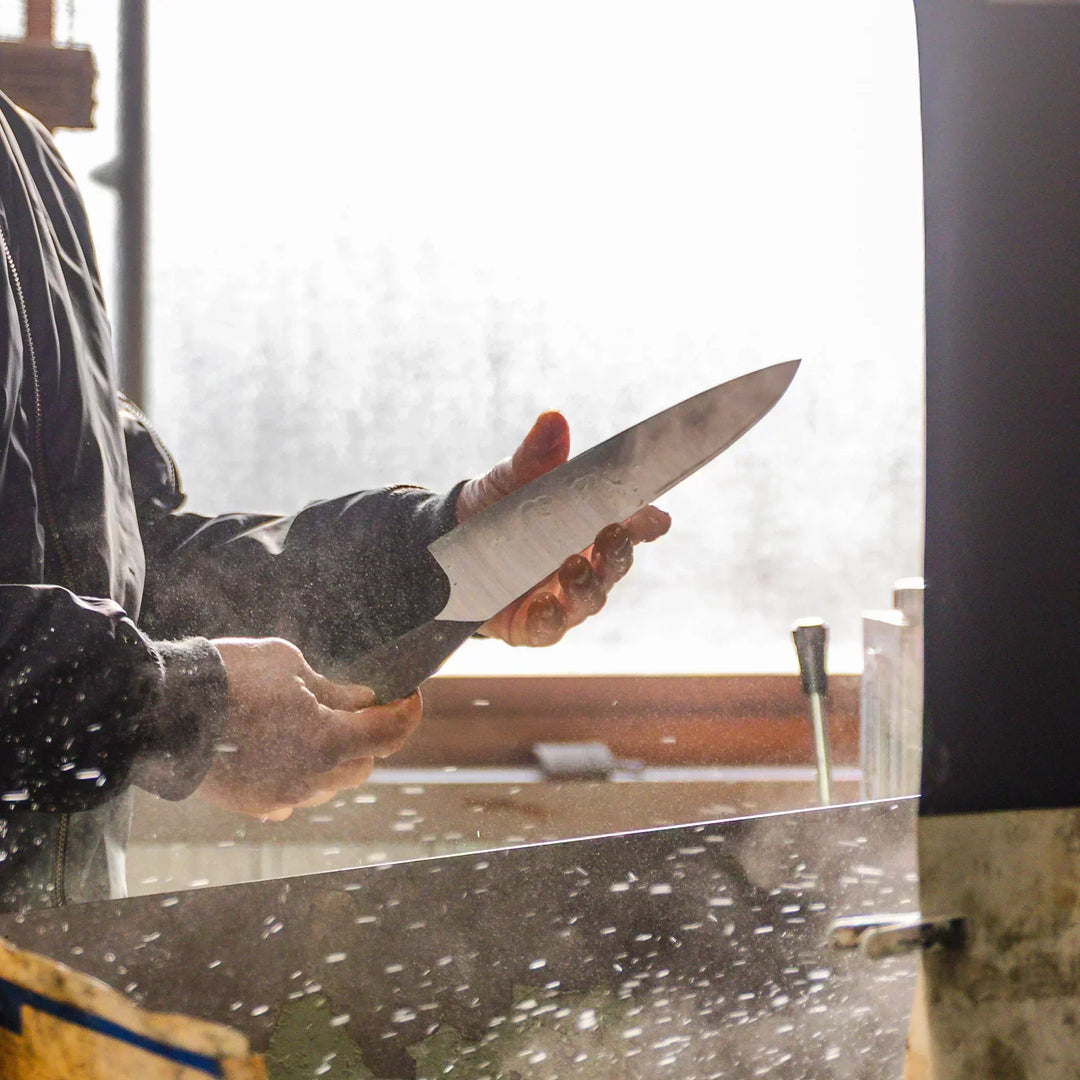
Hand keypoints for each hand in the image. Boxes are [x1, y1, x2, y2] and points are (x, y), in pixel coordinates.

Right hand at [195, 638, 420, 820]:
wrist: (163, 707)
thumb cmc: (230, 676)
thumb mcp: (292, 665)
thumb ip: (334, 689)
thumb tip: (362, 700)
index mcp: (327, 740)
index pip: (389, 734)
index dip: (407, 713)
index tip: (409, 697)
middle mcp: (310, 777)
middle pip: (362, 764)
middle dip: (367, 735)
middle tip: (357, 707)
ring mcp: (281, 796)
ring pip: (329, 783)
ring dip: (333, 757)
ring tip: (310, 725)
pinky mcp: (255, 804)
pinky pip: (294, 794)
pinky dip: (299, 773)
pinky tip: (282, 748)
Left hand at [456, 411, 670, 645]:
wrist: (448, 546)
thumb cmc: (496, 509)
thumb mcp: (511, 481)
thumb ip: (535, 457)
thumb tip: (552, 419)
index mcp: (591, 527)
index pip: (633, 525)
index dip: (648, 523)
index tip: (655, 517)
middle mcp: (585, 564)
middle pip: (616, 563)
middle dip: (619, 551)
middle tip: (612, 534)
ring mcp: (562, 597)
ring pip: (589, 598)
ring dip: (587, 585)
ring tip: (572, 567)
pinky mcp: (533, 624)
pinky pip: (550, 629)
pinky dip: (551, 619)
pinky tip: (544, 605)